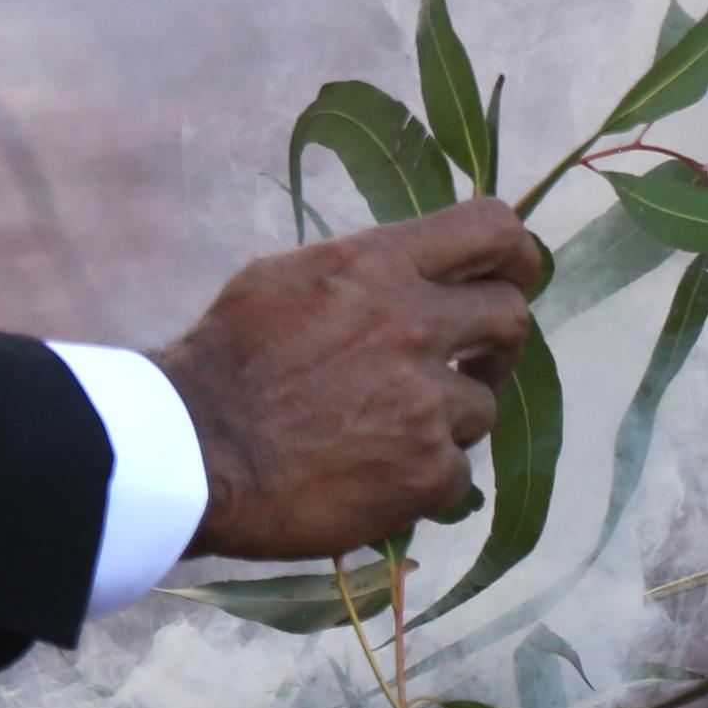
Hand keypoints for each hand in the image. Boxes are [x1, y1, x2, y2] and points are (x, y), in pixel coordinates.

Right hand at [154, 199, 545, 557]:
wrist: (193, 453)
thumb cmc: (224, 360)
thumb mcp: (287, 278)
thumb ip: (363, 269)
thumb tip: (411, 268)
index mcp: (380, 265)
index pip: (492, 228)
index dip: (515, 253)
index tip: (510, 275)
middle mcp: (414, 324)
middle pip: (512, 315)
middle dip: (497, 341)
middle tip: (471, 363)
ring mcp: (425, 402)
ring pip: (482, 405)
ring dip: (448, 420)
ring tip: (390, 433)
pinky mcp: (424, 472)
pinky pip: (457, 474)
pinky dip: (423, 479)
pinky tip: (376, 478)